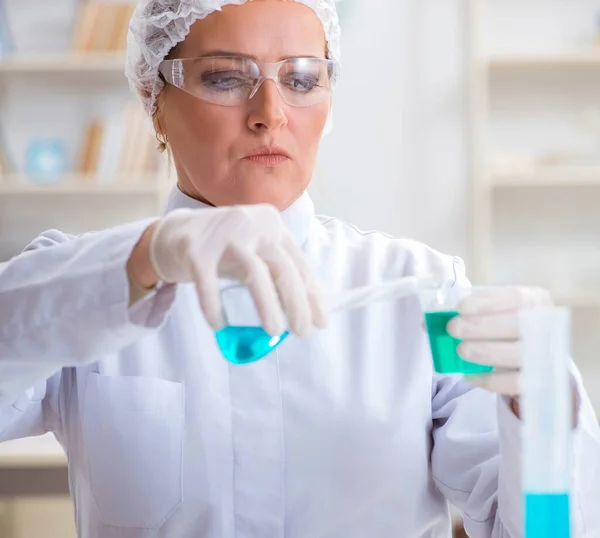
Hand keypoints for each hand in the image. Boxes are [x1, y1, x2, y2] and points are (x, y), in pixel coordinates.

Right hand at [145, 205, 325, 335]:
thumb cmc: (223, 250)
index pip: (298, 263)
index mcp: (272, 224)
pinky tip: (219, 325)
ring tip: (275, 331)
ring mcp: (222, 233)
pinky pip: (208, 283)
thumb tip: (307, 311)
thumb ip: (277, 274)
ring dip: (268, 306)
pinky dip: (214, 306)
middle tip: (302, 332)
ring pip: (254, 272)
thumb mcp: (255, 254)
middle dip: (297, 303)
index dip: (312, 295)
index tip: (320, 322)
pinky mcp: (195, 247)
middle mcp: (251, 224)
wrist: (174, 233)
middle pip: (282, 267)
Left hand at [446, 286, 552, 395]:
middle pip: (517, 325)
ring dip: (486, 352)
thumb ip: (464, 312)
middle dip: (481, 327)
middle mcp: (546, 325)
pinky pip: (515, 384)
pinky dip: (490, 380)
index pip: (515, 298)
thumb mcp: (489, 311)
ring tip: (461, 350)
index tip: (461, 307)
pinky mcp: (539, 381)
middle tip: (453, 328)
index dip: (488, 302)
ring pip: (518, 355)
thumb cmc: (503, 324)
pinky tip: (470, 375)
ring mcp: (545, 355)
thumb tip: (428, 321)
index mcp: (534, 300)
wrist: (532, 352)